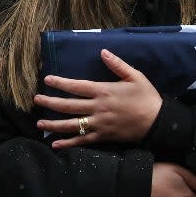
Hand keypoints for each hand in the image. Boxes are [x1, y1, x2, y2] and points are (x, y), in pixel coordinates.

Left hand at [33, 49, 161, 147]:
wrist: (158, 122)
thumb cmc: (147, 97)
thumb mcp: (135, 76)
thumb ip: (117, 65)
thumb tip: (103, 52)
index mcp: (104, 91)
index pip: (77, 86)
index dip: (60, 83)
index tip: (47, 80)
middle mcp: (98, 108)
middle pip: (68, 106)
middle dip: (50, 103)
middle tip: (36, 100)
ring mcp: (99, 124)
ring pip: (71, 125)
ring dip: (54, 125)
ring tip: (39, 123)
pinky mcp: (103, 137)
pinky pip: (82, 141)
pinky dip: (68, 144)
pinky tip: (55, 144)